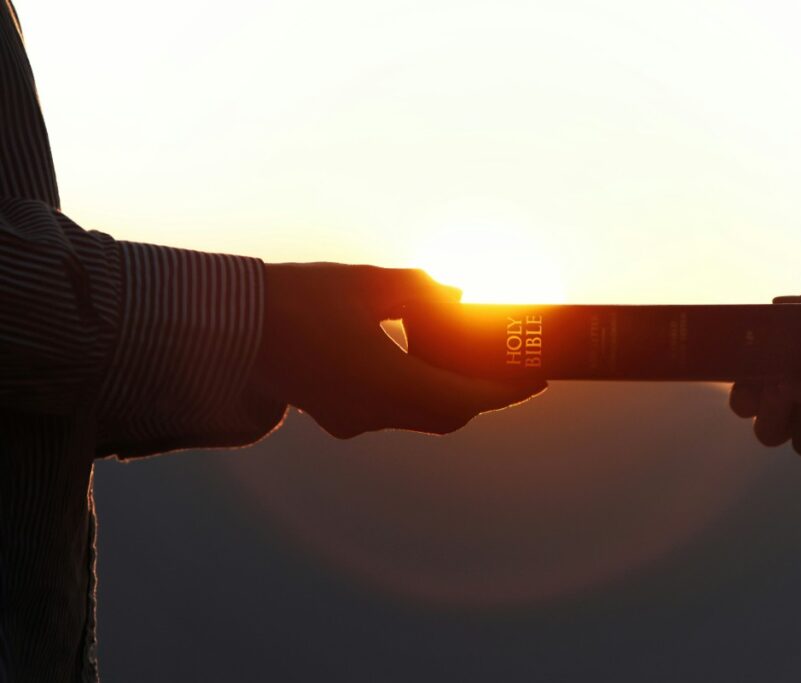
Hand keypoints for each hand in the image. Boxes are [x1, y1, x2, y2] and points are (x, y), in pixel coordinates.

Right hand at [248, 263, 546, 437]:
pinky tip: (418, 356)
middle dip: (483, 393)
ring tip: (467, 352)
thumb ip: (420, 290)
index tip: (540, 376)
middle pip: (448, 414)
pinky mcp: (336, 415)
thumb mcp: (367, 284)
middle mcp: (373, 412)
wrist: (229, 327)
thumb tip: (458, 293)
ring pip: (419, 415)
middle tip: (510, 363)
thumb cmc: (298, 299)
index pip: (467, 398)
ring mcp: (352, 419)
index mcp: (386, 383)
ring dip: (449, 390)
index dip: (509, 390)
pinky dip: (415, 390)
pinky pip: (391, 410)